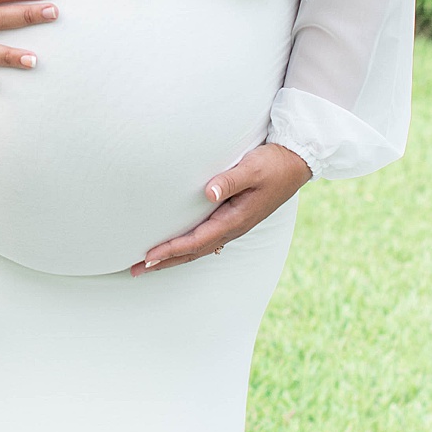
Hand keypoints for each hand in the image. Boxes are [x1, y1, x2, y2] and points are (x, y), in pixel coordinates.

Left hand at [132, 142, 311, 275]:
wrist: (297, 162)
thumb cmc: (274, 163)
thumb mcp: (253, 168)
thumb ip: (230, 180)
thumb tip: (207, 192)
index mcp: (235, 219)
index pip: (196, 240)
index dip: (171, 249)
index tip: (148, 257)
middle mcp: (233, 227)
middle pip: (193, 251)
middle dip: (164, 261)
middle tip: (135, 269)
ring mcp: (234, 225)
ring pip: (198, 247)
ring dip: (173, 257)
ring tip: (148, 264)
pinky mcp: (233, 217)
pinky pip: (205, 239)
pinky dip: (187, 247)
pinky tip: (177, 248)